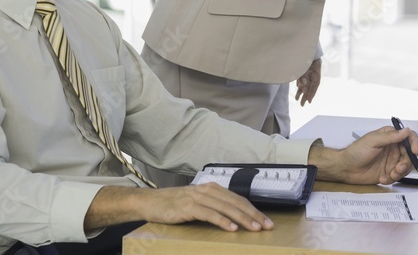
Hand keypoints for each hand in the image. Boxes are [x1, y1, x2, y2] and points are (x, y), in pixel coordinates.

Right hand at [86, 184, 273, 233]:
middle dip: (254, 215)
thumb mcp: (197, 203)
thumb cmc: (174, 205)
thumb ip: (214, 206)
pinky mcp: (188, 207)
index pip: (238, 199)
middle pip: (236, 202)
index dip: (254, 210)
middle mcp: (207, 190)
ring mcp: (198, 197)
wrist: (150, 202)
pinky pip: (209, 214)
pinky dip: (222, 221)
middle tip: (267, 226)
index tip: (266, 221)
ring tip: (255, 228)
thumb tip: (234, 218)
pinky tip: (232, 228)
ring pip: (226, 208)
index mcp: (212, 188)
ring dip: (243, 219)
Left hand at [294, 58, 321, 105]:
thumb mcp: (308, 66)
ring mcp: (307, 74)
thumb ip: (304, 76)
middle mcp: (312, 75)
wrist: (307, 49)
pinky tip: (298, 89)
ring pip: (304, 85)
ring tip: (297, 99)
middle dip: (305, 96)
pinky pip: (301, 80)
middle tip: (302, 105)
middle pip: (309, 87)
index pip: (314, 87)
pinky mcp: (303, 72)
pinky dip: (299, 85)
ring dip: (301, 92)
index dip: (312, 94)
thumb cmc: (309, 56)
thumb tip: (301, 85)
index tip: (309, 101)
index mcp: (316, 75)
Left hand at [309, 126, 417, 184]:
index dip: (415, 143)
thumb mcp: (373, 141)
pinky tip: (382, 178)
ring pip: (405, 167)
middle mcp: (393, 148)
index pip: (409, 137)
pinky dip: (392, 179)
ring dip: (400, 172)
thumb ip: (390, 137)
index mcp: (390, 137)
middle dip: (406, 162)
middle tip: (398, 168)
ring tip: (390, 175)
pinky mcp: (388, 172)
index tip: (415, 151)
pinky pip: (397, 177)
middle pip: (410, 155)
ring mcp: (391, 161)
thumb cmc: (356, 151)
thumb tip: (405, 131)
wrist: (346, 169)